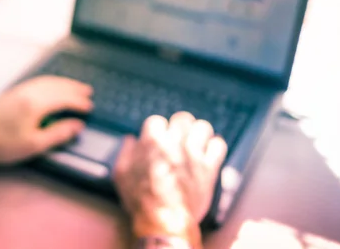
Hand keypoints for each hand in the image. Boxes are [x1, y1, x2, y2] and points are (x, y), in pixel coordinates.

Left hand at [0, 76, 92, 166]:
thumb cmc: (4, 146)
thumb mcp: (34, 145)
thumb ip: (58, 134)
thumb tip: (78, 125)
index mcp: (35, 104)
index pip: (63, 99)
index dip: (78, 102)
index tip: (90, 107)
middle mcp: (29, 92)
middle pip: (57, 86)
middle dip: (74, 89)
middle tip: (88, 92)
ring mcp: (19, 89)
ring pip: (47, 81)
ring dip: (64, 83)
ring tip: (76, 86)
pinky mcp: (13, 91)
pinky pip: (38, 81)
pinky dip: (51, 81)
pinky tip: (54, 85)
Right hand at [113, 112, 226, 242]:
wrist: (164, 220)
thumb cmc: (141, 200)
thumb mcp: (121, 174)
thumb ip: (125, 152)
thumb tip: (130, 139)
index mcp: (152, 141)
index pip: (156, 120)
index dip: (156, 130)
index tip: (157, 139)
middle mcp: (174, 142)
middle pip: (182, 118)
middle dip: (179, 125)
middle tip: (178, 137)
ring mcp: (194, 154)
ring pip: (203, 127)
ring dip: (198, 133)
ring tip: (195, 142)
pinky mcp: (209, 167)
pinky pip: (219, 145)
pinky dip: (215, 146)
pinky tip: (209, 152)